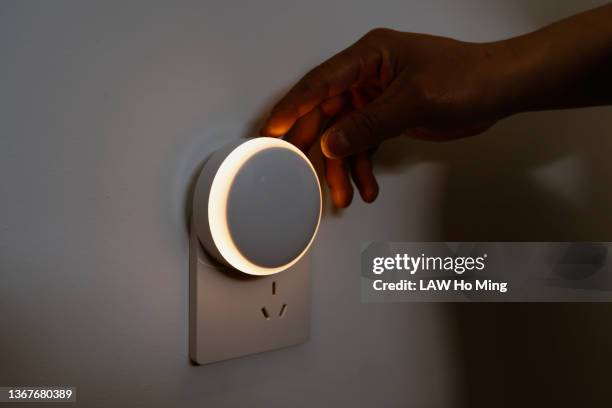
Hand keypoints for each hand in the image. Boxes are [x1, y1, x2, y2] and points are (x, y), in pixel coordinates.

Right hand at [261, 29, 511, 206]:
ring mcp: (376, 98)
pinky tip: (366, 186)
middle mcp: (367, 75)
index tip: (273, 129)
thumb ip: (370, 123)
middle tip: (298, 172)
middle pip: (327, 112)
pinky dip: (363, 166)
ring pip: (345, 135)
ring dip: (343, 166)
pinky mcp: (388, 117)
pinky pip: (364, 144)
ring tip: (344, 194)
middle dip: (317, 146)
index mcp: (369, 56)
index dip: (294, 107)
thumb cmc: (467, 77)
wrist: (501, 89)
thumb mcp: (414, 99)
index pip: (321, 82)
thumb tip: (332, 142)